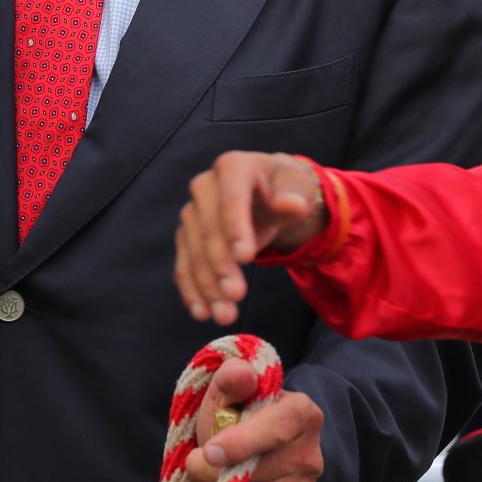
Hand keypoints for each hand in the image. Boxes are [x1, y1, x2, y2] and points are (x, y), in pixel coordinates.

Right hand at [176, 152, 325, 326]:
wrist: (270, 192)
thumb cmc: (285, 188)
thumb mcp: (297, 188)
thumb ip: (294, 197)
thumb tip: (291, 204)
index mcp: (233, 166)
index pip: (231, 197)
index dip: (235, 226)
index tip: (246, 258)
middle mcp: (204, 186)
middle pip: (208, 229)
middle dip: (221, 265)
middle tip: (236, 295)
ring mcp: (192, 212)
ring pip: (194, 252)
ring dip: (207, 285)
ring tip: (224, 314)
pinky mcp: (187, 236)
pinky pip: (184, 265)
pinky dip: (191, 290)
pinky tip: (202, 311)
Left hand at [184, 360, 323, 481]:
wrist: (243, 468)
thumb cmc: (232, 426)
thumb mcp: (227, 399)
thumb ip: (231, 380)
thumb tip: (240, 374)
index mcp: (302, 415)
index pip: (279, 426)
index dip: (241, 441)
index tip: (211, 452)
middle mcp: (309, 458)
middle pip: (245, 473)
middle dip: (203, 469)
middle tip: (203, 461)